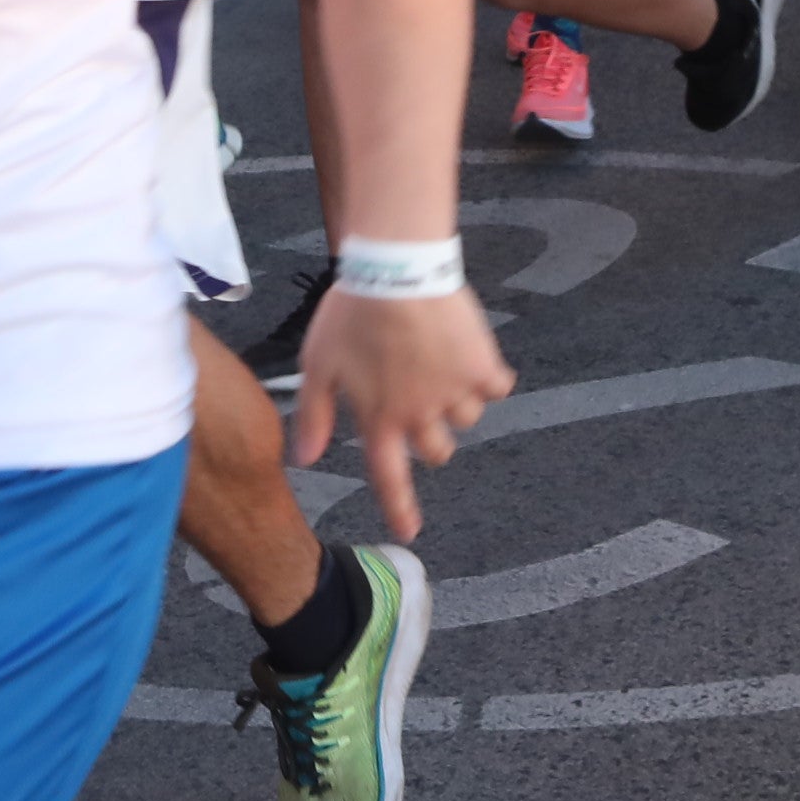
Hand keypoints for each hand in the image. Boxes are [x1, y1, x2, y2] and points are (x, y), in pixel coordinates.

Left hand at [285, 289, 513, 539]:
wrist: (396, 269)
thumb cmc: (350, 313)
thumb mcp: (318, 364)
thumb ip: (313, 415)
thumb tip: (303, 460)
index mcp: (380, 418)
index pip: (389, 477)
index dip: (400, 507)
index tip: (411, 531)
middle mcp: (420, 415)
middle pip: (437, 452)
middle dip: (431, 440)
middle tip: (422, 406)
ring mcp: (454, 393)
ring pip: (466, 419)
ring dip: (457, 402)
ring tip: (441, 365)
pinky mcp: (481, 367)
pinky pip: (496, 387)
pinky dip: (488, 376)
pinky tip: (473, 354)